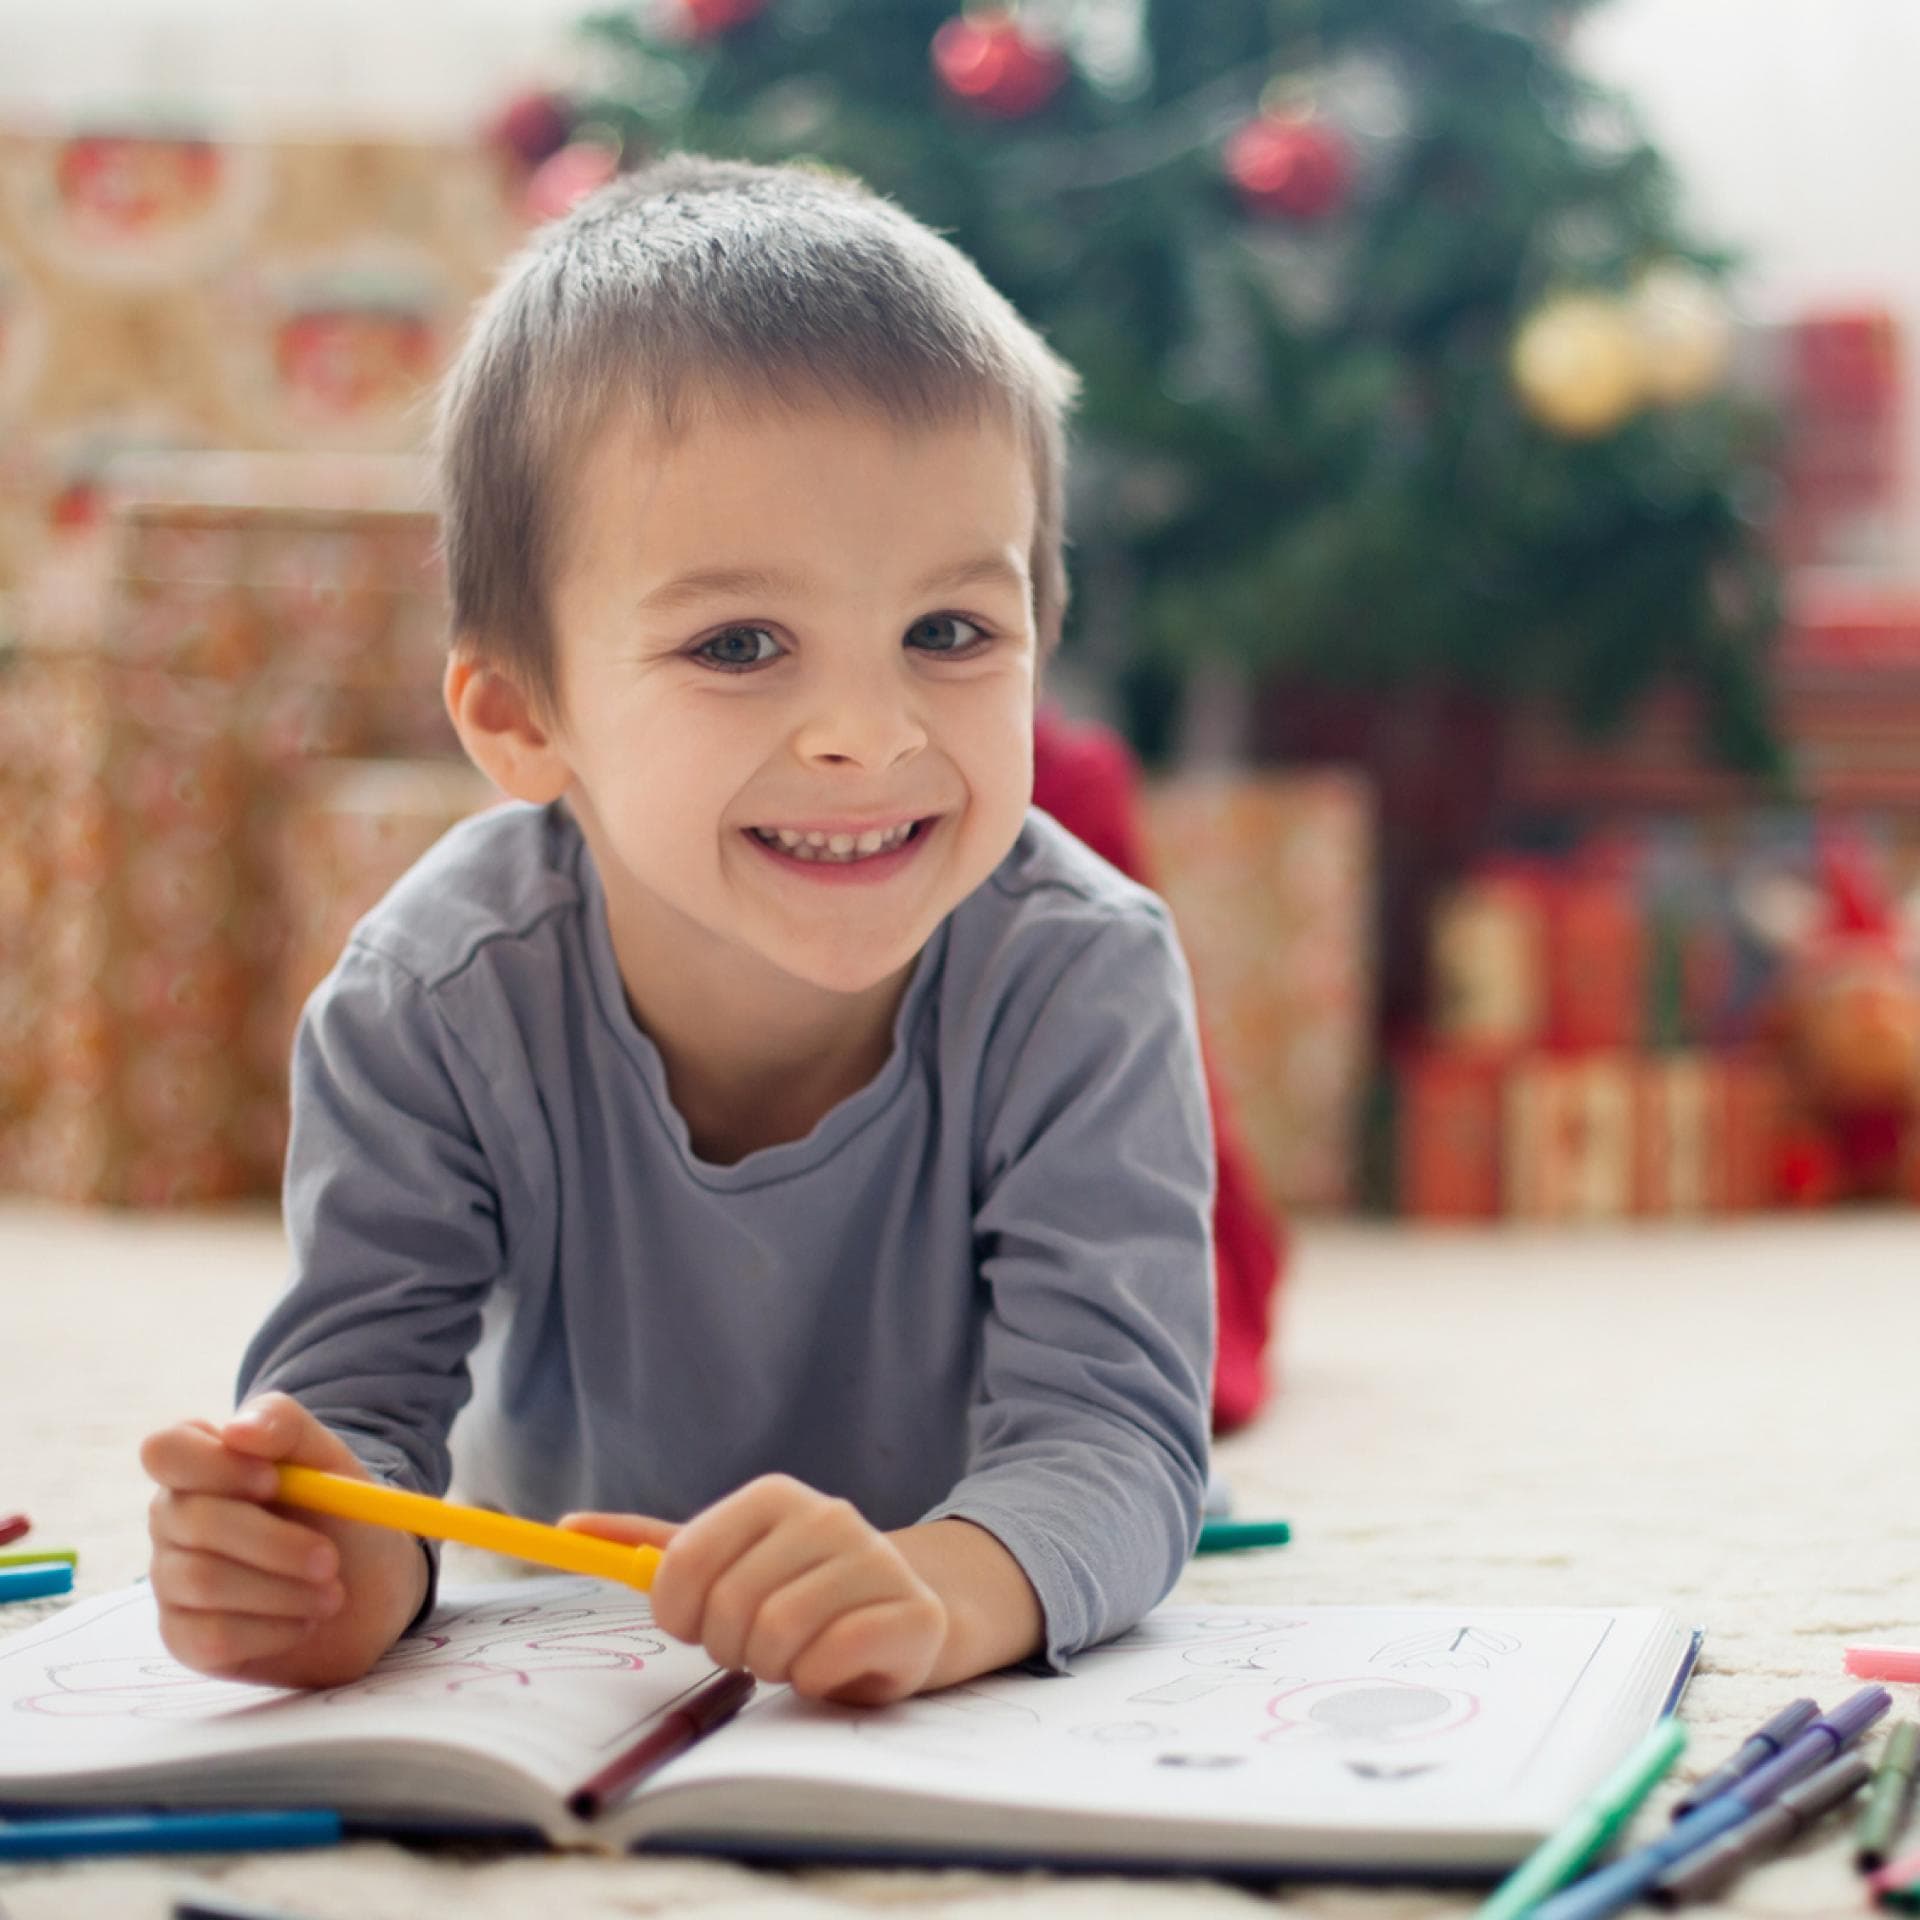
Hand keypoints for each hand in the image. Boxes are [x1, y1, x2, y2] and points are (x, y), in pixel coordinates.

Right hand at [140, 1391, 427, 1687]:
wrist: (370, 1588)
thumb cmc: (340, 1513)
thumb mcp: (329, 1459)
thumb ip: (285, 1427)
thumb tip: (236, 1431)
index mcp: (201, 1464)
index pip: (164, 1451)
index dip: (214, 1465)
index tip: (274, 1481)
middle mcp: (173, 1519)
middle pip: (190, 1521)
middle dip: (274, 1542)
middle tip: (330, 1560)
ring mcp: (171, 1579)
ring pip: (203, 1581)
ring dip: (284, 1589)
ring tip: (331, 1592)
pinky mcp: (183, 1637)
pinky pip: (211, 1636)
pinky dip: (274, 1629)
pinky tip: (303, 1621)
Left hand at [563, 1474, 948, 1705]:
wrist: (908, 1611)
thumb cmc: (800, 1592)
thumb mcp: (729, 1563)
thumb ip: (654, 1548)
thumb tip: (570, 1527)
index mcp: (774, 1496)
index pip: (685, 1560)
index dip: (679, 1612)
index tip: (698, 1625)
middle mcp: (828, 1514)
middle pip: (731, 1604)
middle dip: (731, 1647)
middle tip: (756, 1648)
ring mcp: (877, 1559)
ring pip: (781, 1634)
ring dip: (777, 1665)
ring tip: (797, 1654)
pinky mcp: (912, 1612)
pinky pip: (832, 1659)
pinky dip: (818, 1679)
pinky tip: (834, 1668)